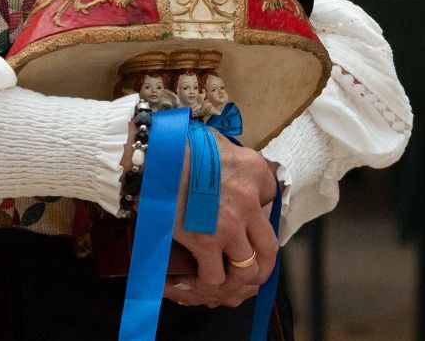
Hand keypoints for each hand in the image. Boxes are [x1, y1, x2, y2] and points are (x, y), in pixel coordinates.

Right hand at [162, 135, 278, 308]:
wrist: (153, 152)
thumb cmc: (178, 142)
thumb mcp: (216, 142)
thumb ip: (228, 158)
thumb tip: (223, 170)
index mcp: (253, 170)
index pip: (271, 198)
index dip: (258, 211)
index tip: (245, 219)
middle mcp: (249, 200)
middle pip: (269, 247)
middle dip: (261, 263)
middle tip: (247, 267)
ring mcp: (230, 225)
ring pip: (248, 268)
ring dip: (236, 278)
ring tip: (222, 279)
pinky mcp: (205, 242)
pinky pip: (215, 276)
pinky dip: (207, 282)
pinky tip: (195, 279)